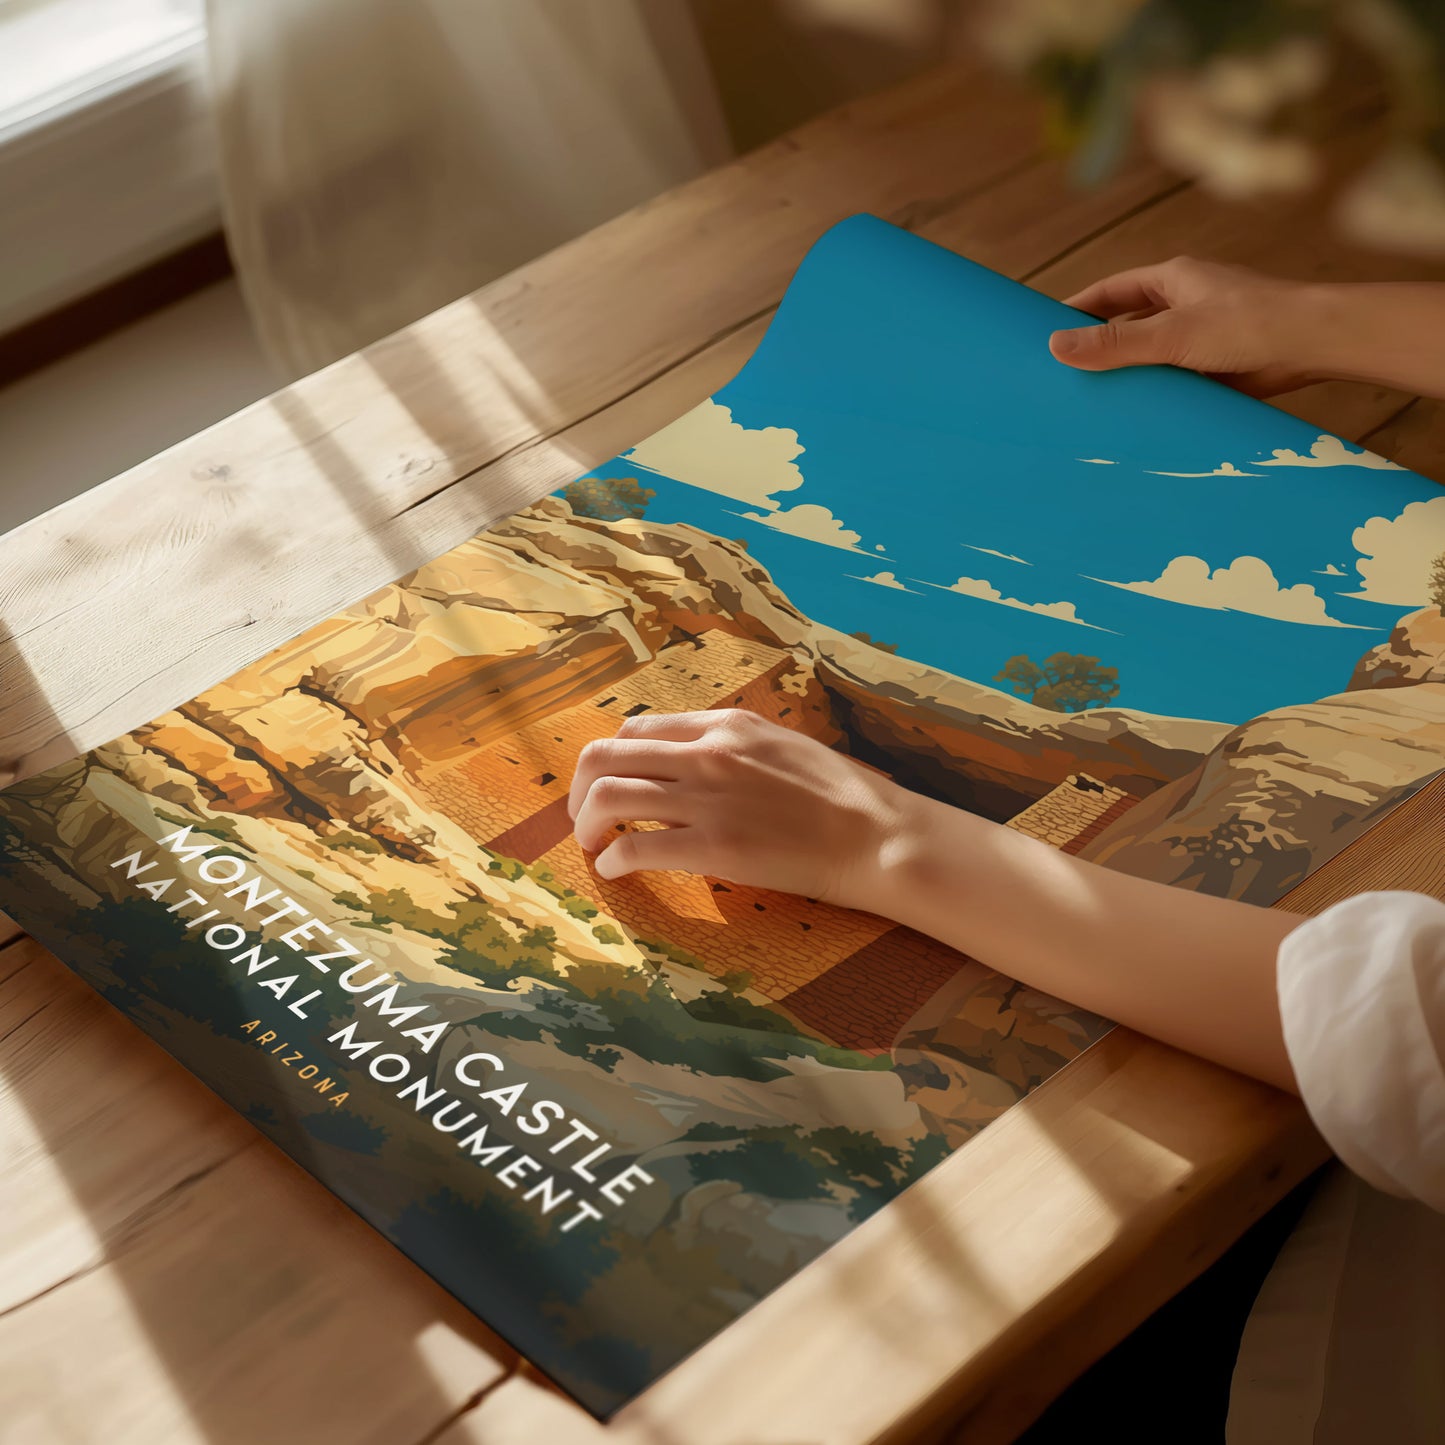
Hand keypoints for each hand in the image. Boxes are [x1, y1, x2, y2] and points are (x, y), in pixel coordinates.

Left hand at [568, 709, 916, 907]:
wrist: (875, 834)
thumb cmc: (839, 795)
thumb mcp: (780, 745)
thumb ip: (732, 746)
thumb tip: (692, 759)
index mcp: (723, 726)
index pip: (637, 728)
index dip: (613, 759)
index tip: (610, 785)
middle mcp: (706, 753)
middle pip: (606, 755)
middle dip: (581, 789)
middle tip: (584, 818)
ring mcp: (707, 799)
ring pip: (608, 796)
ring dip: (587, 824)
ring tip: (593, 845)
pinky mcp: (712, 846)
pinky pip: (635, 846)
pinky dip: (613, 861)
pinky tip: (616, 871)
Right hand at [1048, 256, 1319, 396]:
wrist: (1315, 346)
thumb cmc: (1249, 324)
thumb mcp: (1171, 334)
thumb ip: (1115, 343)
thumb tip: (1055, 347)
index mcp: (1173, 280)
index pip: (1111, 291)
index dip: (1078, 309)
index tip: (1046, 332)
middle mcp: (1186, 304)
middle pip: (1129, 325)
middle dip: (1099, 347)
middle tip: (1063, 374)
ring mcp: (1203, 337)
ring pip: (1151, 357)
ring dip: (1129, 376)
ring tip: (1091, 403)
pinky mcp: (1218, 368)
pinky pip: (1175, 382)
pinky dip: (1156, 396)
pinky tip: (1136, 418)